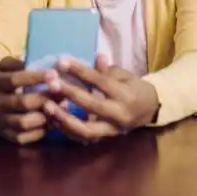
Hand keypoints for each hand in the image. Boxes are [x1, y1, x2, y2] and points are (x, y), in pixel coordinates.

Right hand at [0, 57, 61, 144]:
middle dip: (45, 97)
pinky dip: (41, 130)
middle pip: (22, 103)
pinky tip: (53, 120)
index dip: (35, 77)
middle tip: (63, 91)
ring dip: (45, 115)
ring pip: (24, 122)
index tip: (54, 74)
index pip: (15, 80)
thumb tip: (40, 63)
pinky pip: (25, 137)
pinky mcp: (5, 136)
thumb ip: (18, 63)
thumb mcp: (3, 66)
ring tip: (61, 106)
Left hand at [43, 55, 159, 143]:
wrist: (149, 110)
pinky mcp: (104, 139)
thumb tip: (97, 57)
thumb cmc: (133, 88)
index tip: (61, 62)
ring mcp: (111, 130)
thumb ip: (108, 70)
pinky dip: (67, 130)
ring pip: (86, 130)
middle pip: (92, 105)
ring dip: (65, 119)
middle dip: (70, 94)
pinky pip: (83, 138)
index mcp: (126, 95)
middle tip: (52, 84)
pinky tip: (53, 119)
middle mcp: (119, 115)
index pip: (101, 82)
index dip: (81, 72)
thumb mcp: (125, 75)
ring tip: (47, 107)